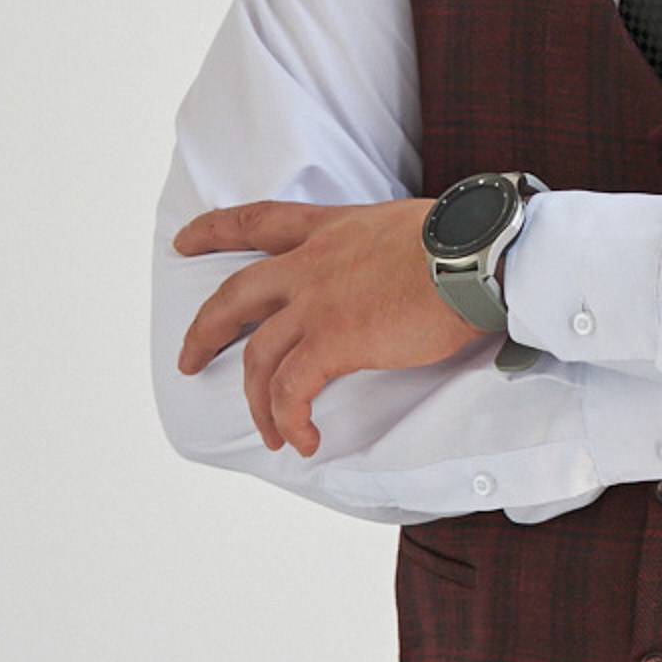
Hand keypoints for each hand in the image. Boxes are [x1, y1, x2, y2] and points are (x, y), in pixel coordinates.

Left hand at [172, 198, 481, 457]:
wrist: (479, 255)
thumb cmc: (464, 242)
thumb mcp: (406, 226)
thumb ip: (382, 249)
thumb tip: (398, 273)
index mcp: (330, 230)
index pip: (258, 221)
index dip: (214, 231)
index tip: (182, 242)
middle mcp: (312, 263)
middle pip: (234, 296)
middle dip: (205, 331)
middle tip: (189, 360)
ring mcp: (317, 303)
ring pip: (259, 356)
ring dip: (257, 402)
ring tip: (270, 434)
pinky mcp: (334, 341)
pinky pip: (293, 390)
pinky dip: (291, 420)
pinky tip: (304, 439)